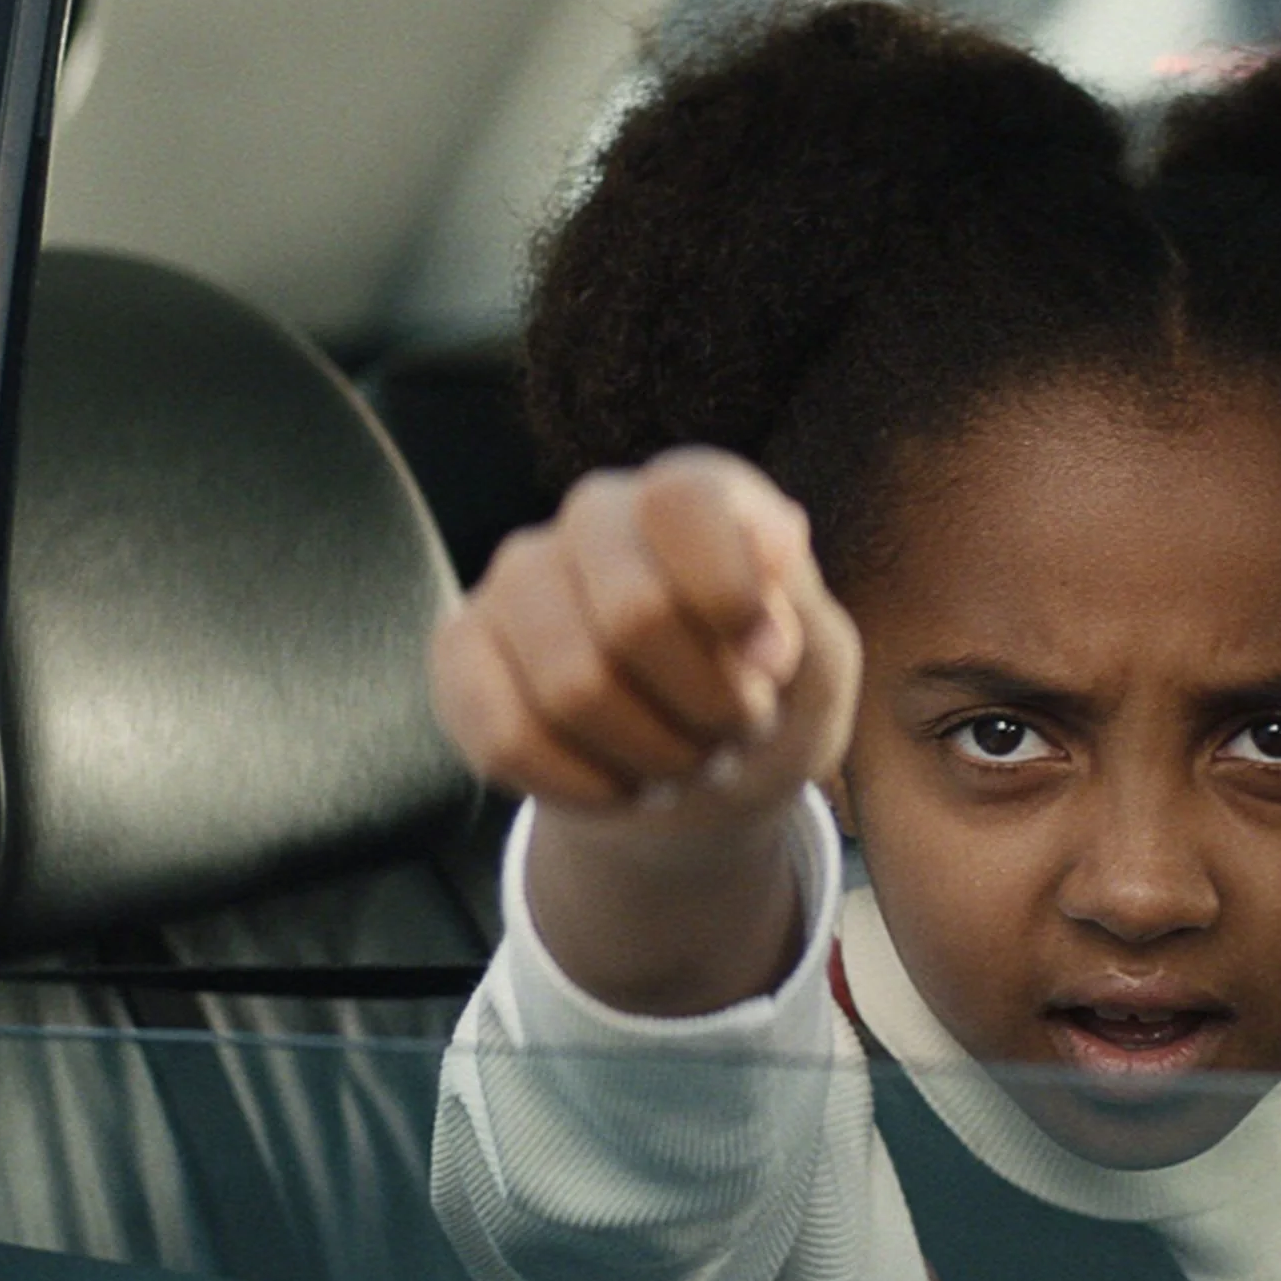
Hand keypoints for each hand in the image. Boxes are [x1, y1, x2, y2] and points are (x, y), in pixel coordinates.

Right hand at [430, 447, 860, 833]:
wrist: (694, 772)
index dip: (731, 596)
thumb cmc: (761, 701)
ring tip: (683, 763)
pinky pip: (505, 737)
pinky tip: (616, 785)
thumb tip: (772, 547)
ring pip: (570, 688)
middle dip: (704, 708)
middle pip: (634, 615)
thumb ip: (802, 606)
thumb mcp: (819, 665)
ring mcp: (517, 580)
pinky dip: (581, 787)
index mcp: (688, 493)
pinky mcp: (462, 650)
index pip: (683, 504)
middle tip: (734, 734)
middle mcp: (595, 515)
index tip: (770, 667)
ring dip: (651, 756)